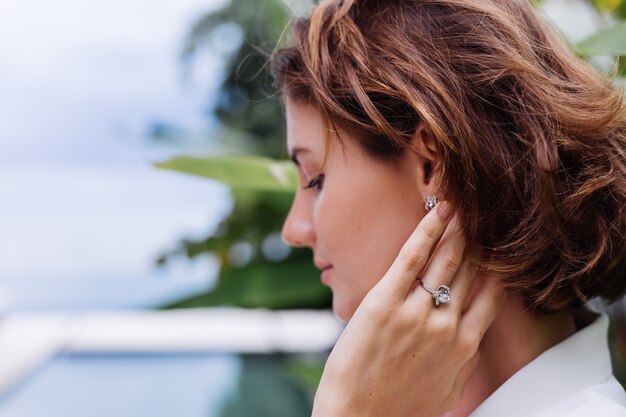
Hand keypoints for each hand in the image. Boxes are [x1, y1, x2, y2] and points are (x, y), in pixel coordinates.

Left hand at [311, 202, 505, 416]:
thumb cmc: (400, 408)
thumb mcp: (447, 388)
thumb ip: (463, 357)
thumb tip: (472, 333)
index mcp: (464, 345)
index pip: (491, 293)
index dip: (497, 264)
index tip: (500, 244)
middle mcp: (446, 324)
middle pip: (470, 270)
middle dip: (477, 239)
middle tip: (483, 213)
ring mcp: (416, 312)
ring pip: (446, 260)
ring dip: (458, 229)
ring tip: (464, 205)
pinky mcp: (384, 303)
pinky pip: (411, 259)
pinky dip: (427, 231)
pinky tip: (438, 211)